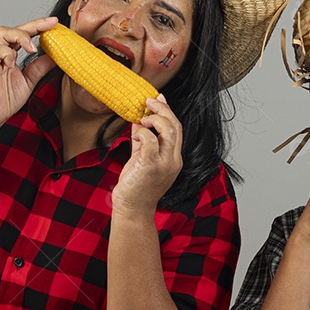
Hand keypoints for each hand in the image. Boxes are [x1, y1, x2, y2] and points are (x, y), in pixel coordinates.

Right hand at [0, 17, 58, 130]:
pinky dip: (8, 53)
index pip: (23, 33)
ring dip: (20, 36)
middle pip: (13, 28)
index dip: (38, 26)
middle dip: (34, 24)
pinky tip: (14, 64)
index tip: (54, 23)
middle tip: (51, 24)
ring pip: (3, 32)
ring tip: (32, 49)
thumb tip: (55, 57)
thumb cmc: (4, 100)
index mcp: (8, 54)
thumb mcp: (28, 81)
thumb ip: (39, 68)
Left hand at [112, 95, 182, 215]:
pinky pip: (150, 141)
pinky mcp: (150, 166)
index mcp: (174, 158)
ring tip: (143, 118)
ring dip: (155, 118)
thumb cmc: (136, 187)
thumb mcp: (141, 159)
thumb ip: (142, 141)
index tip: (158, 99)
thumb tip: (138, 122)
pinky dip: (142, 133)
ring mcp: (164, 163)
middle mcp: (173, 160)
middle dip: (163, 109)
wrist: (132, 210)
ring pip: (169, 130)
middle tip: (149, 101)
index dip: (168, 111)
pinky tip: (135, 135)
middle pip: (175, 126)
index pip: (177, 129)